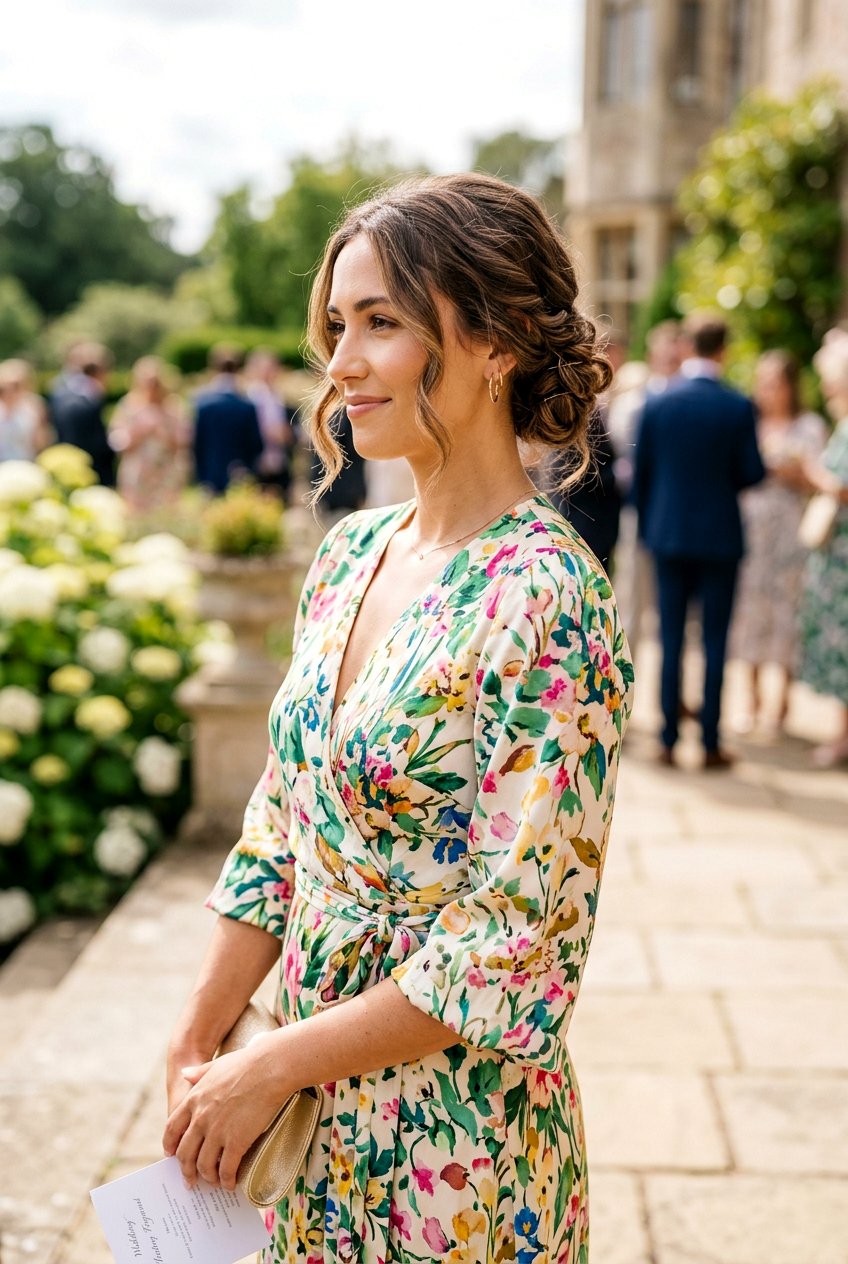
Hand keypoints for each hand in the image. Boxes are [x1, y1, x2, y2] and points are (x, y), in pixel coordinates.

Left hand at [162, 1034, 286, 1191]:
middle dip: (187, 1171)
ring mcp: (217, 1132)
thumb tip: (184, 1073)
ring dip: (207, 1178)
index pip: (172, 1129)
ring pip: (204, 1165)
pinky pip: (226, 1169)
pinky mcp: (236, 1141)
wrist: (269, 1068)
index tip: (171, 1155)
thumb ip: (198, 1073)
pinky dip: (226, 1180)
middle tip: (191, 1180)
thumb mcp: (216, 1065)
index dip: (170, 1145)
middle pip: (185, 1153)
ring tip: (214, 1182)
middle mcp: (200, 1118)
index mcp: (194, 1100)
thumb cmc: (246, 1063)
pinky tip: (230, 1183)